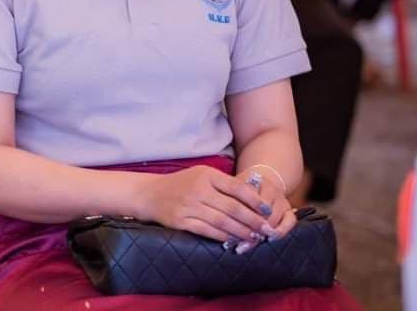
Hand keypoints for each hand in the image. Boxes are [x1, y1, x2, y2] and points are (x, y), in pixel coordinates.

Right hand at [139, 166, 269, 247]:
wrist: (149, 193)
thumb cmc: (180, 184)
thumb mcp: (201, 175)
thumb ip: (223, 185)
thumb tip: (252, 200)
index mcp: (206, 175)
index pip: (237, 188)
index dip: (255, 201)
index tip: (268, 211)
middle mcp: (198, 189)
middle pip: (233, 208)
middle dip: (253, 221)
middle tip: (267, 230)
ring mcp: (189, 206)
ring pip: (222, 222)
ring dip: (241, 232)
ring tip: (254, 238)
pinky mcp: (181, 220)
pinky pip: (207, 231)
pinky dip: (223, 237)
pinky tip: (234, 240)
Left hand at [235, 167, 296, 246]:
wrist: (263, 182)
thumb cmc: (243, 188)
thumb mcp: (234, 189)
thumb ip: (232, 203)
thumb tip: (225, 225)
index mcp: (255, 180)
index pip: (248, 200)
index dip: (240, 215)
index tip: (230, 228)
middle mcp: (272, 189)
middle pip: (261, 212)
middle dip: (251, 227)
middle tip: (241, 240)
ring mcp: (282, 199)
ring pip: (274, 218)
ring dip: (263, 232)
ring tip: (252, 241)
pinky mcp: (290, 209)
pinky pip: (290, 221)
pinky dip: (280, 231)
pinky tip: (270, 238)